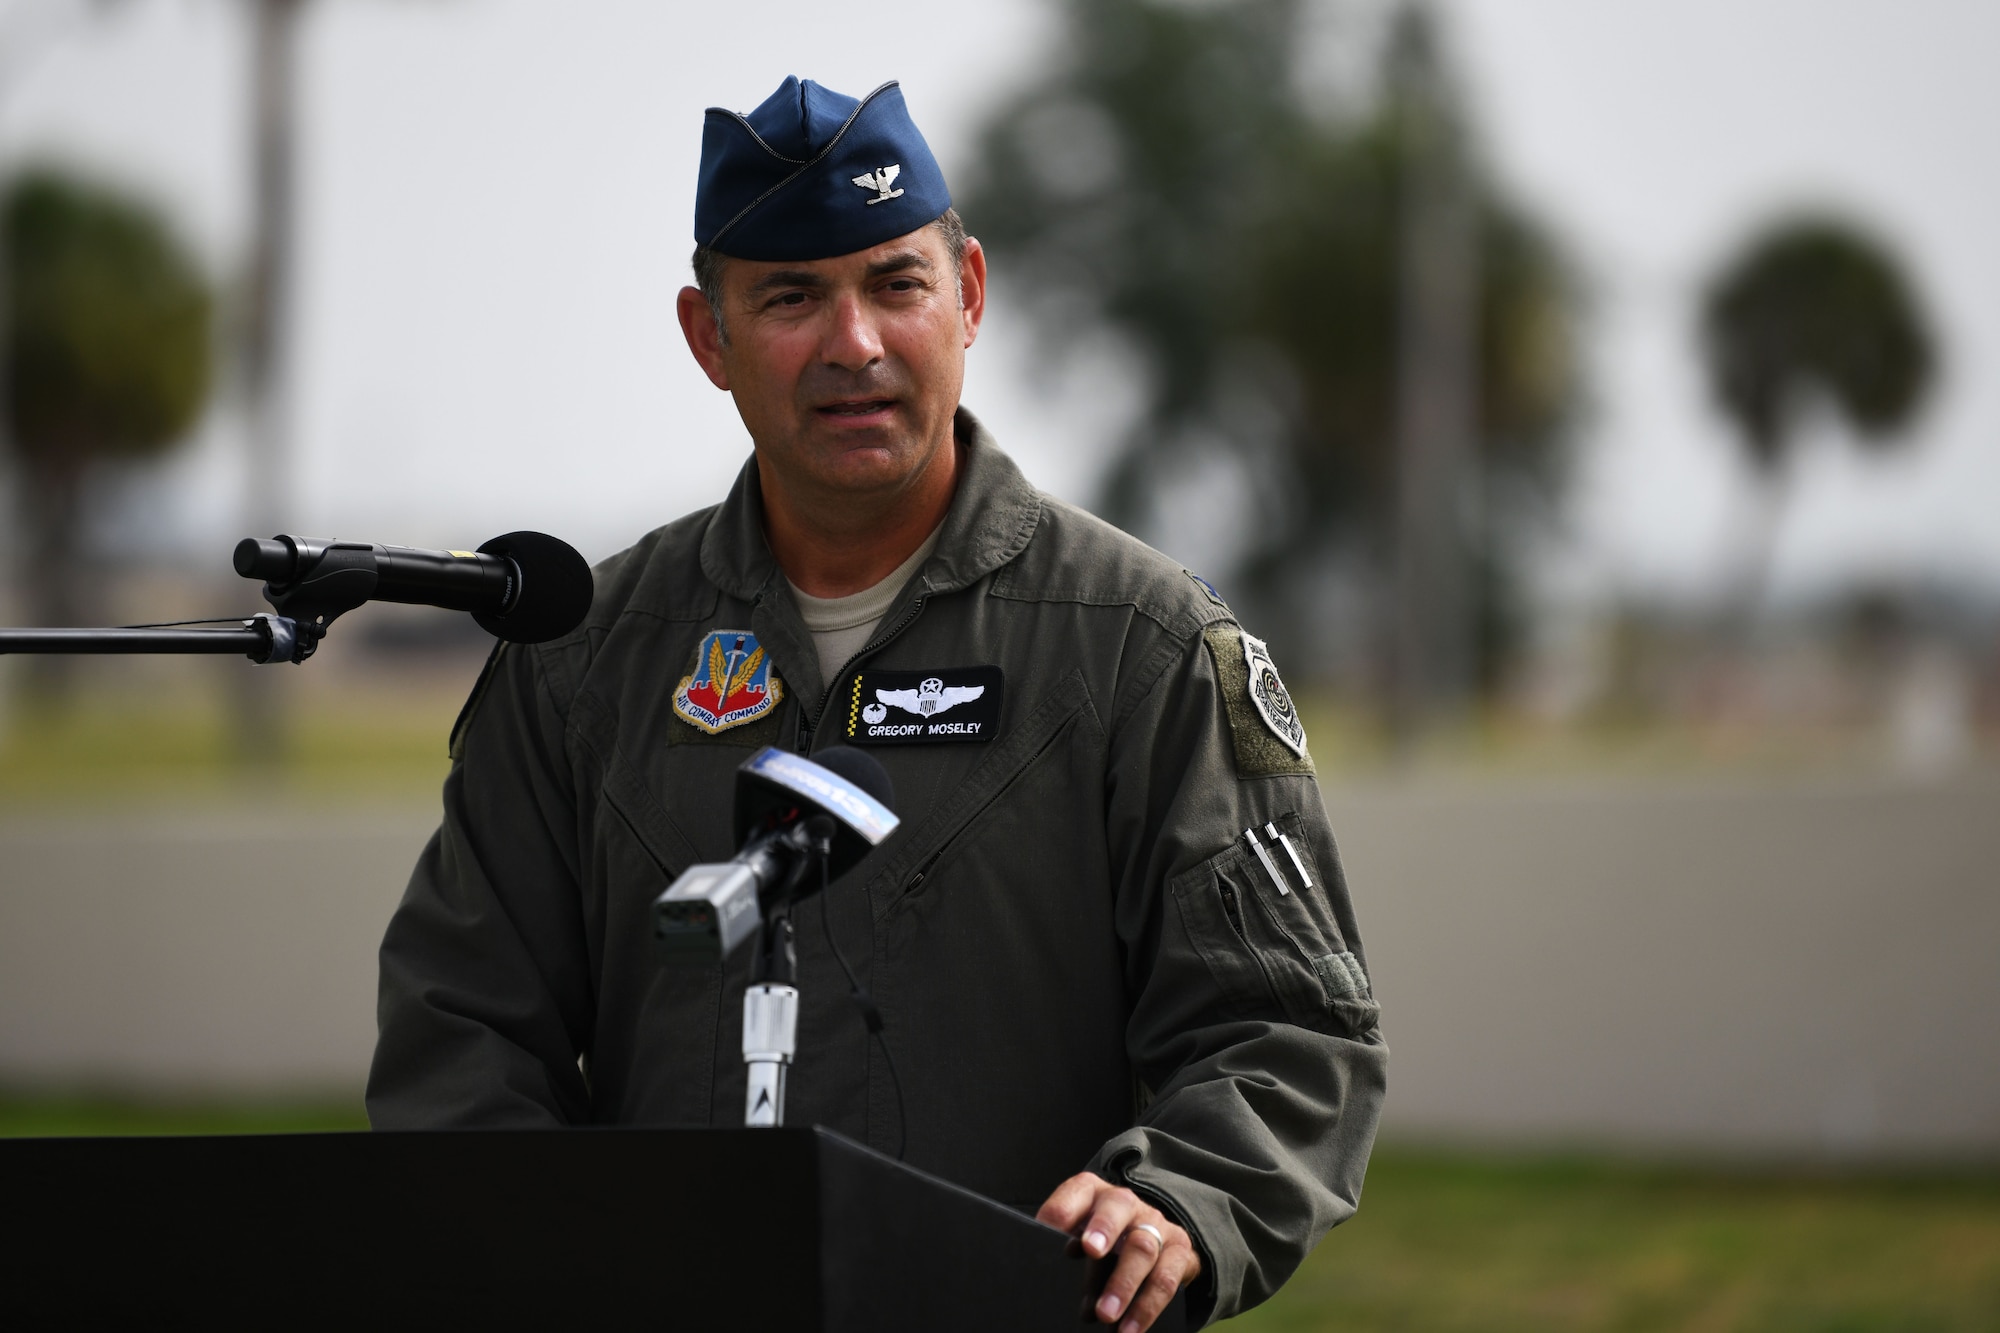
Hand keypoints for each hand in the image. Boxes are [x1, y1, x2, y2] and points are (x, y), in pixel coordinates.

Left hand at [1036, 1171, 1200, 1331]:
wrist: (1153, 1238)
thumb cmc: (1104, 1240)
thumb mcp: (1081, 1235)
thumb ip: (1064, 1248)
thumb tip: (1042, 1277)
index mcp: (1095, 1194)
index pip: (1078, 1190)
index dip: (1066, 1208)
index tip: (1052, 1228)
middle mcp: (1127, 1203)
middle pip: (1118, 1206)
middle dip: (1105, 1227)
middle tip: (1091, 1251)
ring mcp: (1156, 1225)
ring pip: (1144, 1247)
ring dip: (1124, 1283)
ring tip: (1104, 1314)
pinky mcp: (1179, 1252)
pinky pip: (1167, 1279)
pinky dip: (1147, 1307)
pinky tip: (1129, 1329)